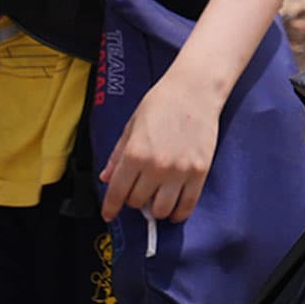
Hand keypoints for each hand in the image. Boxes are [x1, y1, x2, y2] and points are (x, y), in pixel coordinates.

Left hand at [100, 69, 220, 223]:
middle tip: (139, 190)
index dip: (110, 208)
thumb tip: (106, 177)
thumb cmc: (163, 102)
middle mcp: (155, 166)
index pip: (117, 193)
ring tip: (157, 197)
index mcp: (135, 153)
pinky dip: (178, 213)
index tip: (109, 214)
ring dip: (156, 208)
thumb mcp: (132, 125)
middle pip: (137, 202)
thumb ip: (118, 154)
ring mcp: (179, 171)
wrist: (196, 89)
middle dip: (134, 199)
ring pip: (161, 210)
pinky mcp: (199, 172)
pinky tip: (175, 209)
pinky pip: (187, 206)